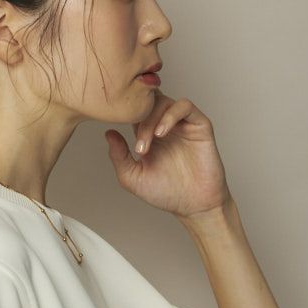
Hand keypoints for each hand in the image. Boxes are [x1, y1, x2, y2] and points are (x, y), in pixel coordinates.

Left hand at [104, 89, 231, 220]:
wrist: (194, 205)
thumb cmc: (167, 193)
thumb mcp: (132, 178)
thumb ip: (118, 156)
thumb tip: (108, 133)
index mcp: (149, 135)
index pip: (135, 111)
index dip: (125, 118)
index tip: (121, 138)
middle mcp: (165, 126)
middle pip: (148, 102)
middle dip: (139, 119)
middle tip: (139, 145)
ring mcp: (182, 124)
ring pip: (164, 101)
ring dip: (152, 119)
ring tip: (150, 141)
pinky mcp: (199, 125)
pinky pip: (184, 106)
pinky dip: (170, 115)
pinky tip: (162, 133)